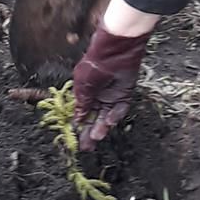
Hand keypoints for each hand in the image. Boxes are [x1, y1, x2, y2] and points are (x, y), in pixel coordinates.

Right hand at [72, 24, 152, 146]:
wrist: (115, 52)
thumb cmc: (94, 65)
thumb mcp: (83, 86)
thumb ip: (82, 104)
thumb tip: (77, 120)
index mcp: (84, 92)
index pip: (81, 113)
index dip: (79, 126)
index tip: (76, 139)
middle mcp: (97, 96)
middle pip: (93, 118)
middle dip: (89, 132)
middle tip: (86, 147)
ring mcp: (111, 96)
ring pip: (106, 116)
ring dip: (101, 127)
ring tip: (96, 137)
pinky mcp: (124, 95)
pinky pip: (119, 109)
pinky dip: (115, 116)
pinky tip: (108, 122)